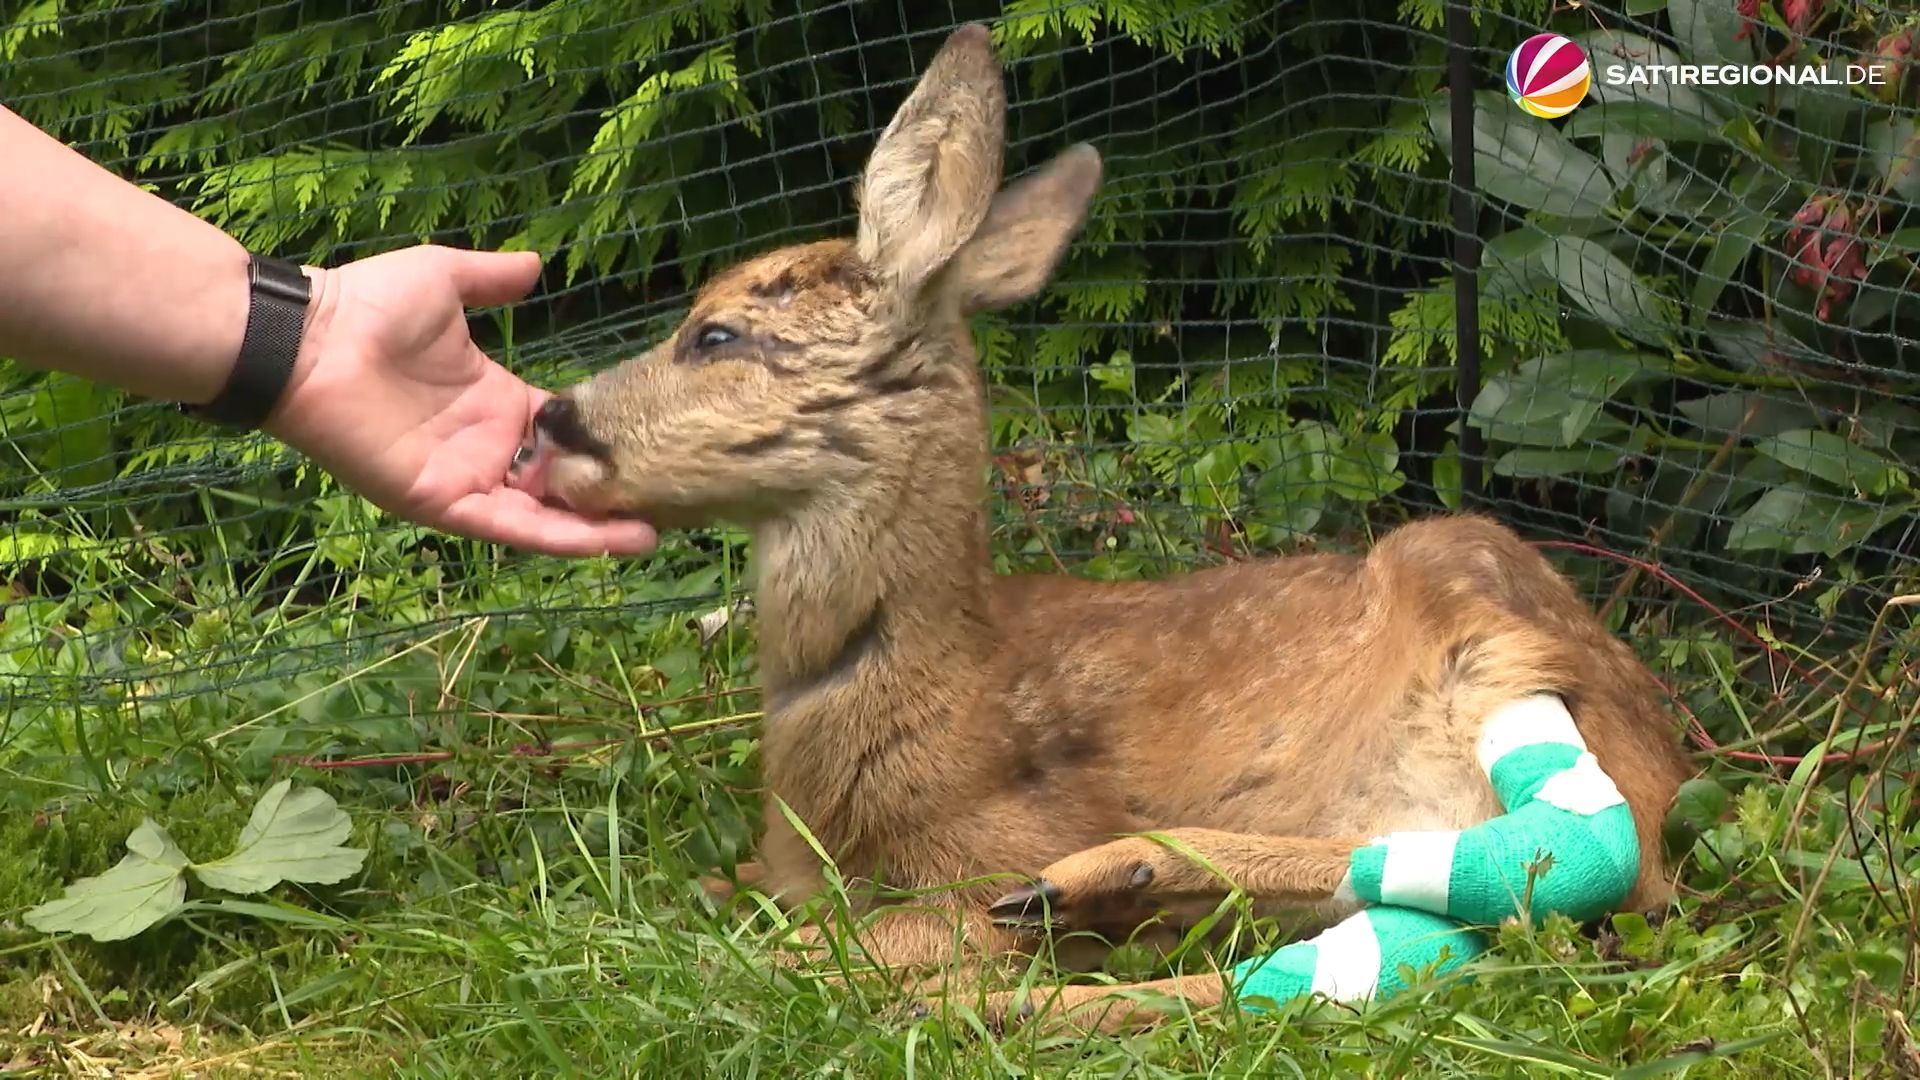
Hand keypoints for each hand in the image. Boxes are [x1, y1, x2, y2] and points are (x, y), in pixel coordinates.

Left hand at [263, 245, 656, 557]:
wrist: (309, 340)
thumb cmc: (367, 304)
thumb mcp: (446, 279)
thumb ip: (492, 278)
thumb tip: (537, 265)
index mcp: (492, 399)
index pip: (561, 429)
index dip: (603, 438)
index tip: (655, 441)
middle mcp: (486, 445)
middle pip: (562, 478)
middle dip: (611, 490)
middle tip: (674, 497)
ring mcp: (468, 477)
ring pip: (546, 513)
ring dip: (599, 527)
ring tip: (658, 531)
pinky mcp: (447, 501)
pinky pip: (514, 527)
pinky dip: (563, 538)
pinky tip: (614, 541)